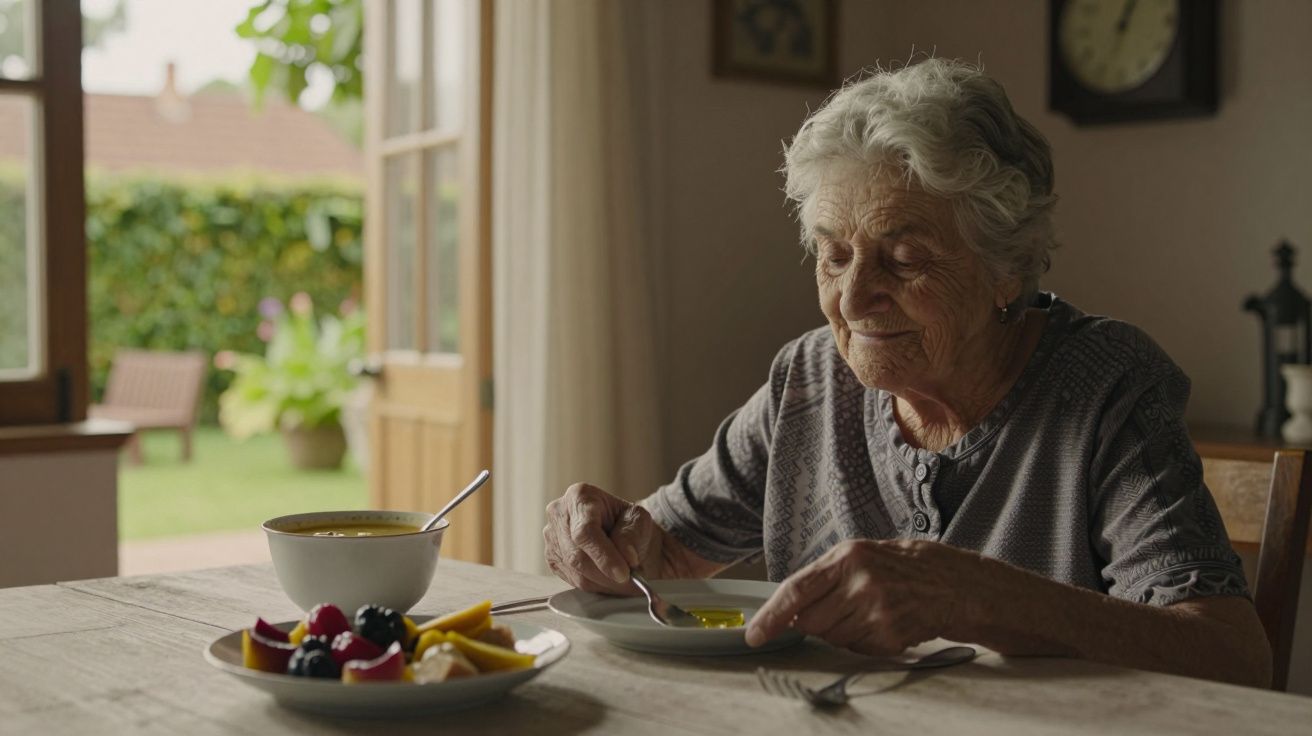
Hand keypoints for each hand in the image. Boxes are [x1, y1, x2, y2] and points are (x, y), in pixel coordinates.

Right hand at [543, 483, 663, 593]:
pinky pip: (573, 581)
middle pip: (578, 555)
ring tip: (626, 582)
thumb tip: (627, 558)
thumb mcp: (638, 519)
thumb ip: (632, 535)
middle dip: (608, 575)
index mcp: (579, 497)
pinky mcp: (551, 558)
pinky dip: (596, 585)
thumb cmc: (628, 522)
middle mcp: (559, 514)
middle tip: (633, 583)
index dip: (604, 556)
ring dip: (605, 582)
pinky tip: (610, 579)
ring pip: (576, 572)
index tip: (624, 574)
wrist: (619, 532)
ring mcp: (551, 537)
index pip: (586, 531)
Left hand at [745, 539, 974, 654]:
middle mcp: (860, 582)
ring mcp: (876, 610)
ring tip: (869, 610)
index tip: (755, 634)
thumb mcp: (859, 555)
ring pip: (831, 638)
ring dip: (842, 631)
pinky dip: (864, 641)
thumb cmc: (901, 567)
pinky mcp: (890, 634)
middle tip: (842, 607)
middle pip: (809, 621)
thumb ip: (822, 578)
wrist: (952, 583)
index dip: (771, 616)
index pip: (795, 590)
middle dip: (816, 621)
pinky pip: (857, 649)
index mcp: (847, 557)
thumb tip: (786, 608)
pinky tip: (883, 622)